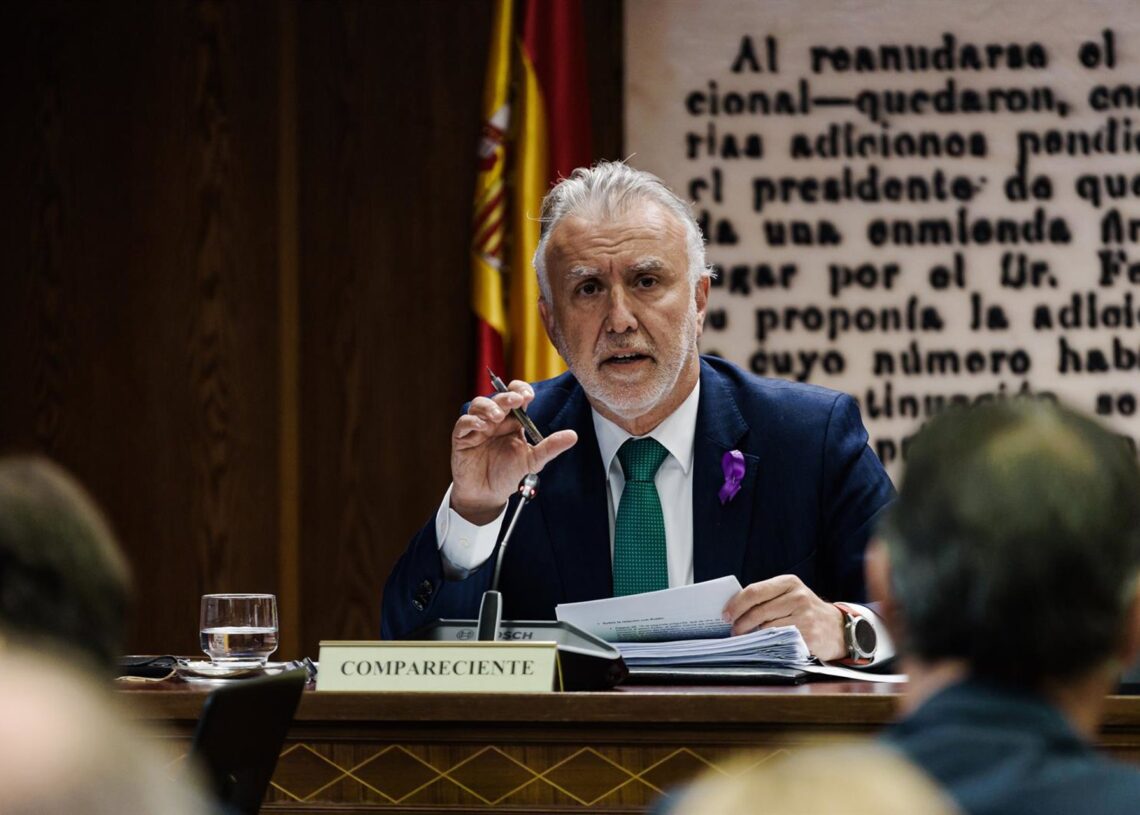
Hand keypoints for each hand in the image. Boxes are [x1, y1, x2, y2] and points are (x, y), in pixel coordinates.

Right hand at [450, 380, 576, 523]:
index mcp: (513, 421)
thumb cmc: (508, 475)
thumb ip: (550, 447)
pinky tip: (481, 426)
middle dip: (507, 396)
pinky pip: (463, 423)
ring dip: (488, 407)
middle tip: (515, 401)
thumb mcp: (533, 461)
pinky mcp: (462, 438)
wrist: (488, 496)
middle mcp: (495, 420)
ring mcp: (477, 428)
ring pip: (478, 405)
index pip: (515, 396)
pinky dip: (471, 421)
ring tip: (497, 416)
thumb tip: (572, 436)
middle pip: (498, 398)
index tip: (528, 396)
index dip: (520, 391)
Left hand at [722, 575, 845, 660]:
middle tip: (733, 631)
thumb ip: (767, 598)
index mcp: (789, 582)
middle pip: (758, 611)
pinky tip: (761, 645)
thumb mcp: (790, 596)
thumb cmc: (805, 611)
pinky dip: (766, 644)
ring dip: (751, 635)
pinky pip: (779, 640)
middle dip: (740, 623)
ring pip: (766, 627)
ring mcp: (804, 616)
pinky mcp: (808, 634)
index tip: (725, 614)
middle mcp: (798, 596)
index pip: (755, 591)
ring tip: (744, 638)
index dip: (736, 604)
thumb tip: (734, 610)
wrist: (837, 628)